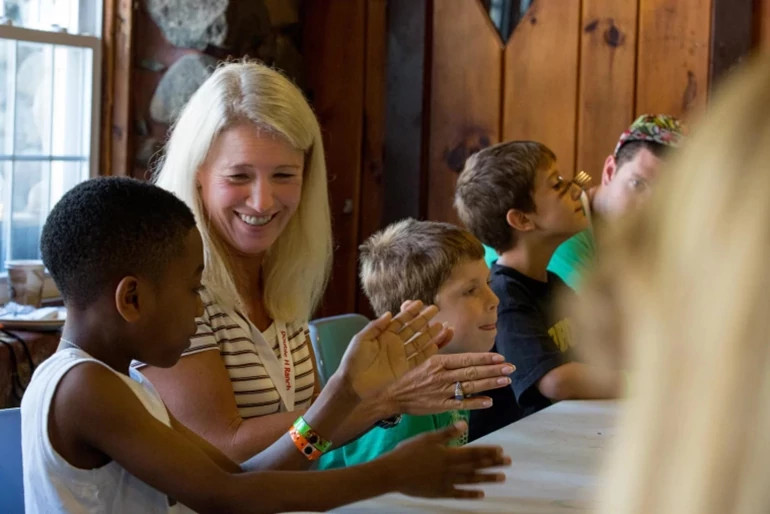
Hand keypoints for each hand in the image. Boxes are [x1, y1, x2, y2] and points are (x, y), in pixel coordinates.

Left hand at [336, 300, 452, 399]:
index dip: (409, 312)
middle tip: (435, 309)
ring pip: (418, 342)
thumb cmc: (354, 360)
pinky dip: (427, 352)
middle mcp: (394, 343)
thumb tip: (389, 313)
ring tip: (441, 325)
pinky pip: (418, 358)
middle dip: (423, 319)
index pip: (400, 320)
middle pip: (412, 328)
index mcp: (384, 334)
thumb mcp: (362, 339)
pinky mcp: (403, 368)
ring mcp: (400, 355)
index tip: (420, 303)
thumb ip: (375, 326)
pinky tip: (436, 345)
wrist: (353, 383)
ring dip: (429, 334)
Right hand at [380, 352, 514, 414]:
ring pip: (470, 387)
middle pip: (472, 372)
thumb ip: (438, 342)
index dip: (485, 359)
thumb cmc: (409, 375)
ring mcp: (442, 392)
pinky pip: (461, 404)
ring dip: (489, 384)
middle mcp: (442, 376)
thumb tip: (449, 327)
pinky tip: (489, 401)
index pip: (466, 359)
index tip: (500, 358)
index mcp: (438, 362)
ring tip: (505, 381)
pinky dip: (476, 403)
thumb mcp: (423, 355)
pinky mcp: (440, 406)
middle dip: (493, 370)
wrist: (392, 396)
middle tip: (510, 368)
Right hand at [384, 421, 509, 498]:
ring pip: (471, 480)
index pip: (473, 452)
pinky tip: (481, 494)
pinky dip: (470, 494)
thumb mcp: (427, 437)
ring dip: (487, 479)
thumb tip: (464, 424)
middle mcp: (451, 469)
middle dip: (493, 464)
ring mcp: (447, 482)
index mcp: (449, 453)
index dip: (488, 452)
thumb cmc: (408, 452)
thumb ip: (446, 432)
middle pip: (476, 466)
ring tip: (501, 478)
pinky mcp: (440, 492)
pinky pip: (459, 494)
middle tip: (508, 463)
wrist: (394, 473)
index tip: (501, 451)